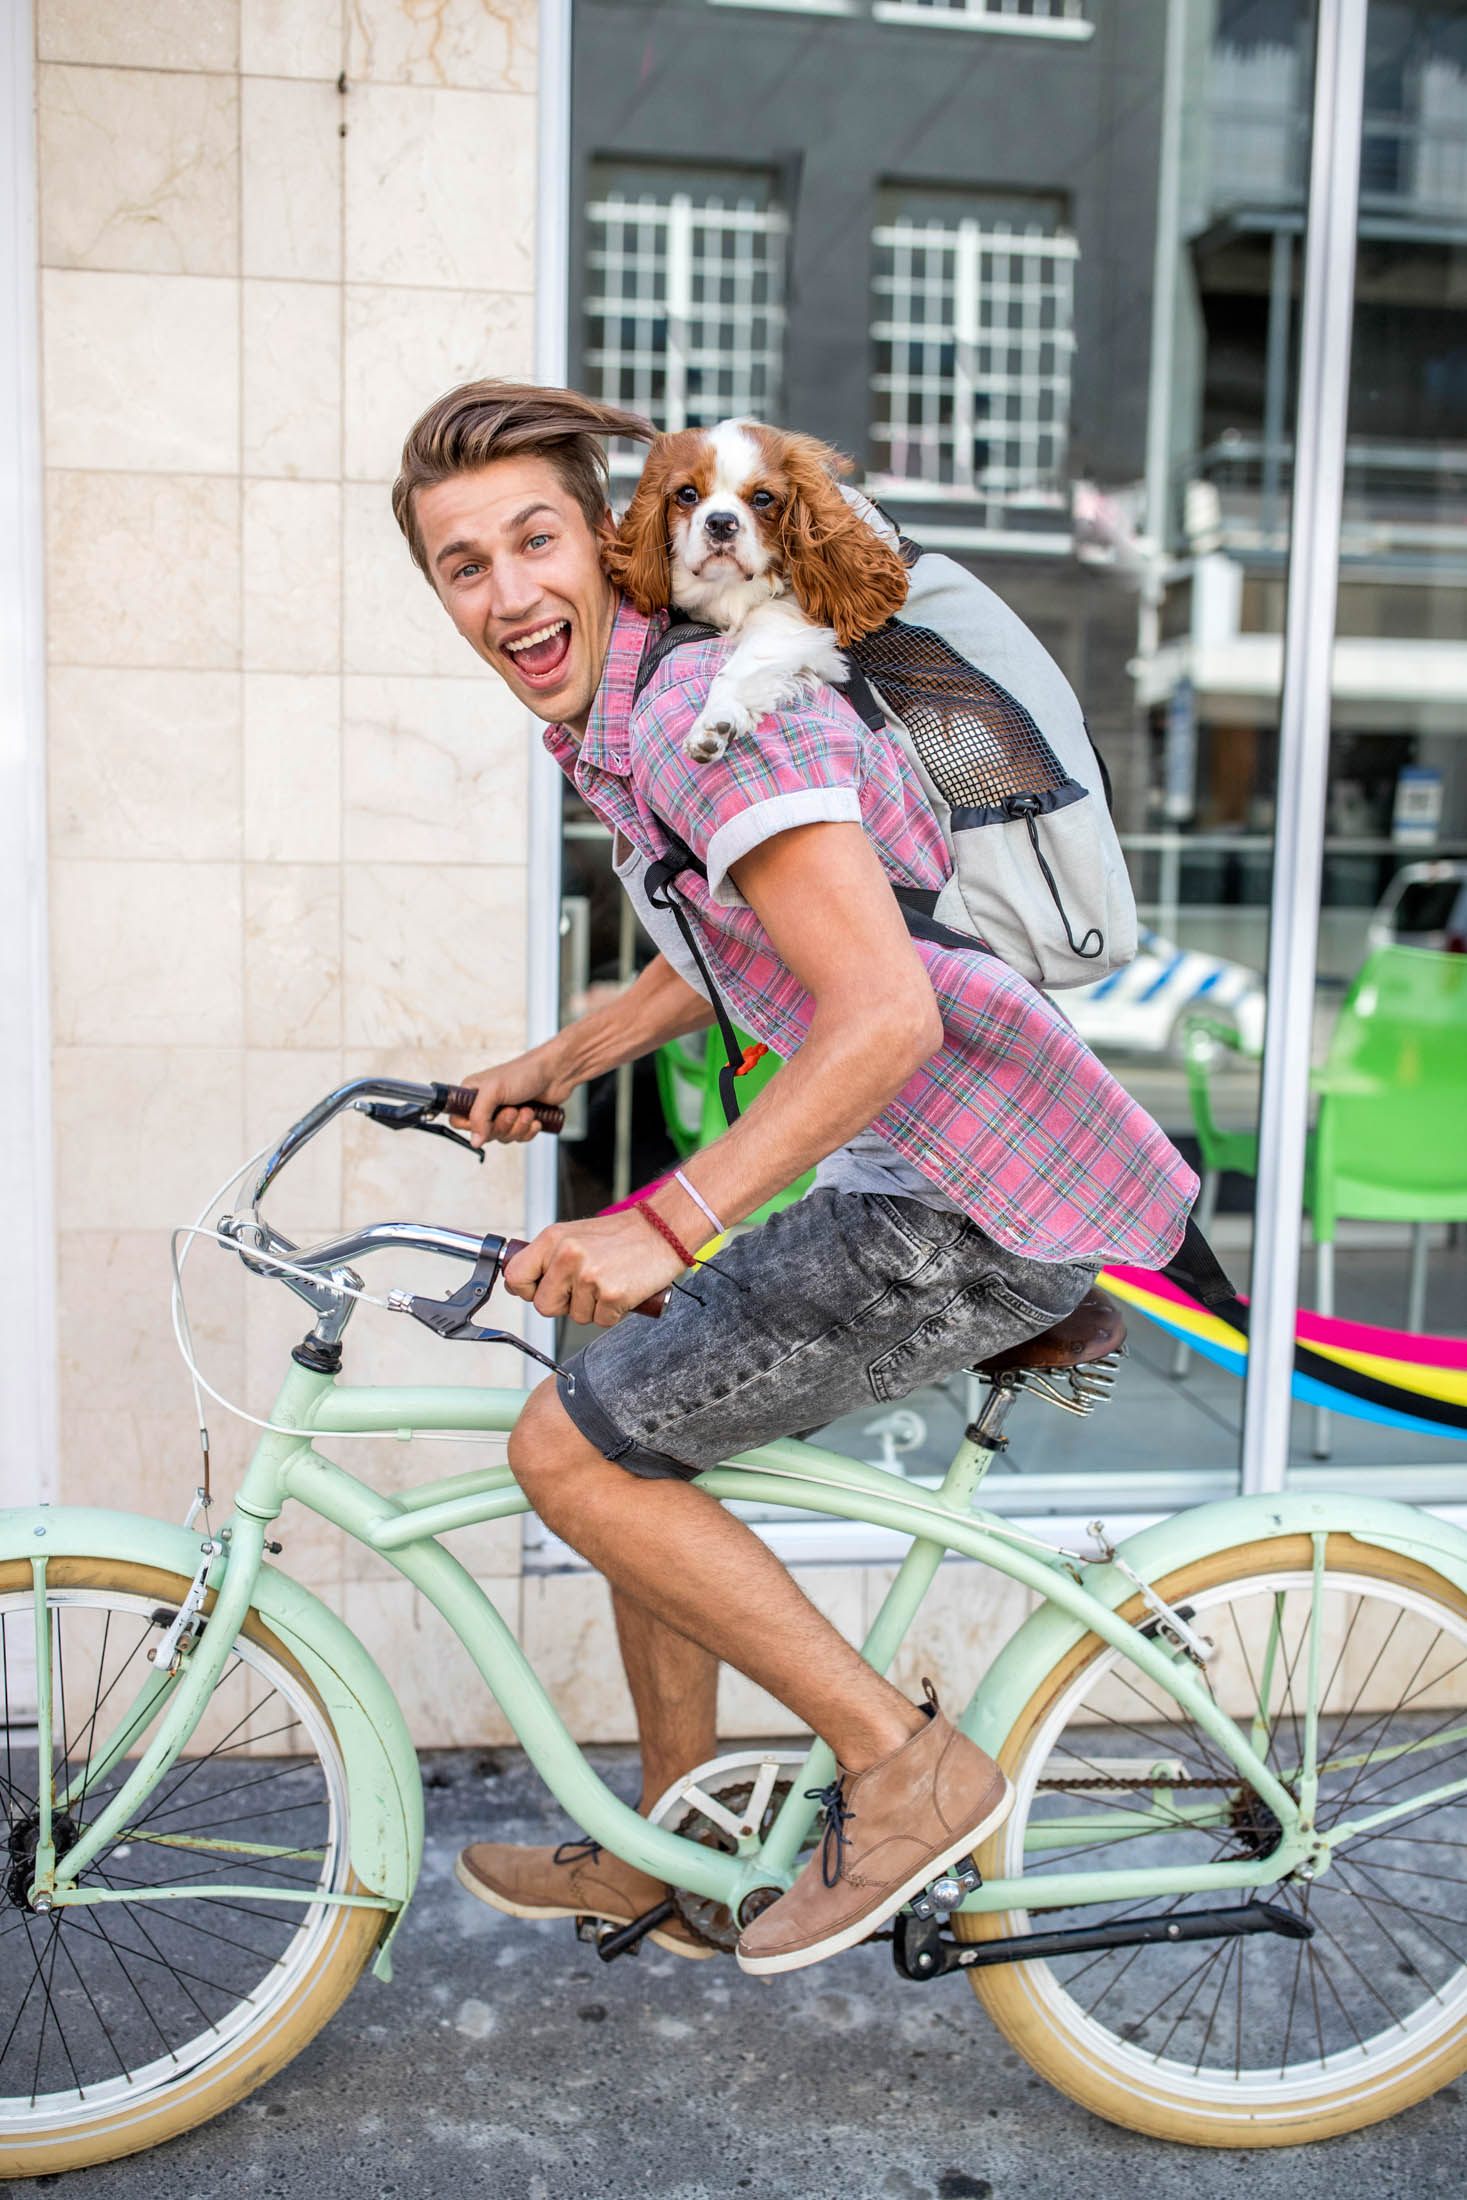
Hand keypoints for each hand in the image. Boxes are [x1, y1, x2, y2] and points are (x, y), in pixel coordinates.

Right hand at [449, 1053, 570, 1148]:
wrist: (556, 1072)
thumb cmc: (524, 1073)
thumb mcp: (494, 1091)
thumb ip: (479, 1117)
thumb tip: (474, 1142)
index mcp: (472, 1093)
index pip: (458, 1120)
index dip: (472, 1126)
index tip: (487, 1119)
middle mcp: (486, 1104)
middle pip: (483, 1133)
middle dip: (502, 1126)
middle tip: (513, 1110)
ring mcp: (504, 1113)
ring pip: (503, 1137)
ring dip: (518, 1127)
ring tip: (527, 1110)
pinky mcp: (521, 1120)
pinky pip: (519, 1138)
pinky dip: (528, 1131)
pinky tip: (535, 1118)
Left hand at [501, 1212, 685, 1327]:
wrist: (662, 1230)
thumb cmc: (620, 1236)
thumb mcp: (574, 1235)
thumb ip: (547, 1257)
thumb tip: (519, 1284)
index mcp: (553, 1239)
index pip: (515, 1276)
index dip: (526, 1290)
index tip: (538, 1290)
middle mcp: (567, 1256)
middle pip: (544, 1306)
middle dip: (564, 1304)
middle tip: (585, 1287)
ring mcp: (590, 1276)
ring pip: (576, 1317)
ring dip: (592, 1307)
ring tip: (608, 1281)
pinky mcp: (612, 1294)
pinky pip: (601, 1321)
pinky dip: (613, 1312)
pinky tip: (622, 1289)